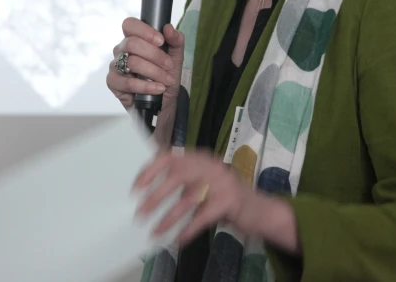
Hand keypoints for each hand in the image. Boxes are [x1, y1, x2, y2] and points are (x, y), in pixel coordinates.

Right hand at [106, 18, 184, 111]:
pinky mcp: (113, 82)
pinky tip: (158, 88)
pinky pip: (127, 82)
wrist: (163, 100)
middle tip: (169, 65)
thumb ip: (176, 40)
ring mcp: (115, 65)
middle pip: (132, 43)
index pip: (130, 25)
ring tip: (167, 80)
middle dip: (155, 55)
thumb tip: (168, 28)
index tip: (161, 41)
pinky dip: (146, 86)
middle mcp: (121, 49)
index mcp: (134, 38)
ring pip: (131, 62)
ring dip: (154, 72)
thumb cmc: (166, 74)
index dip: (145, 31)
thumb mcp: (176, 57)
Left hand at [132, 150, 263, 245]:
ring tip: (155, 232)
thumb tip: (147, 194)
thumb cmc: (224, 198)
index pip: (170, 156)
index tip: (136, 188)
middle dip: (156, 195)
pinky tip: (178, 240)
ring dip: (169, 217)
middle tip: (141, 213)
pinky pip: (203, 216)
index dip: (150, 171)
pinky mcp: (230, 201)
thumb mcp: (203, 184)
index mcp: (201, 158)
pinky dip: (188, 229)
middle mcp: (211, 165)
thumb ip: (182, 183)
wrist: (260, 210)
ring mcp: (223, 182)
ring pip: (189, 198)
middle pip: (178, 175)